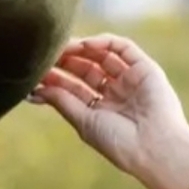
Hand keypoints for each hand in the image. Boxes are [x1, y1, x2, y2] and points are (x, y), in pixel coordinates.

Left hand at [27, 33, 188, 175]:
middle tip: (46, 54)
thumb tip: (36, 89)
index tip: (34, 73)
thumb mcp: (83, 121)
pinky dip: (104, 42)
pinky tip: (85, 45)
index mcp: (100, 108)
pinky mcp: (146, 69)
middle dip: (65, 61)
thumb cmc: (117, 141)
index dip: (55, 78)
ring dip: (81, 49)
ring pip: (102, 55)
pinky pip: (124, 48)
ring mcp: (131, 79)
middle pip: (86, 69)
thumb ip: (62, 101)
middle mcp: (116, 92)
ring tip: (62, 47)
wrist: (153, 147)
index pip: (73, 87)